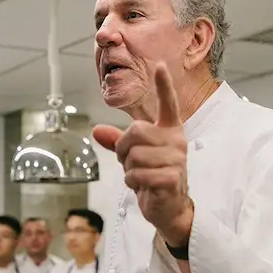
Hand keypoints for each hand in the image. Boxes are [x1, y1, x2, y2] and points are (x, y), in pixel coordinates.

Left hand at [93, 63, 193, 247]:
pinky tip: (144, 186)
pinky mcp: (172, 178)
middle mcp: (176, 141)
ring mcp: (176, 159)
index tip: (159, 66)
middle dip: (123, 149)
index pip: (168, 104)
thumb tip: (96, 130)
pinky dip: (133, 182)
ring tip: (141, 176)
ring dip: (129, 170)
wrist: (168, 207)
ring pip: (134, 156)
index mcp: (169, 130)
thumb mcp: (132, 156)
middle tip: (130, 162)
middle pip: (135, 132)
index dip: (164, 86)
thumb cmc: (152, 176)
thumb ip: (116, 141)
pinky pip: (138, 175)